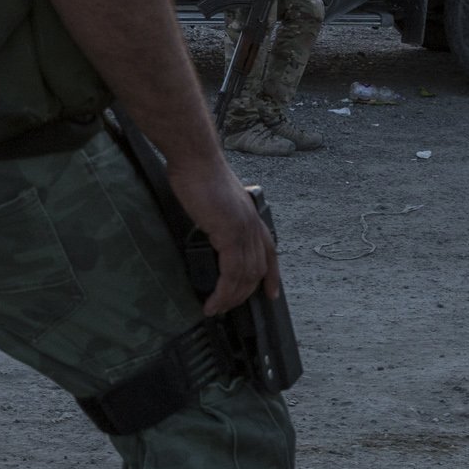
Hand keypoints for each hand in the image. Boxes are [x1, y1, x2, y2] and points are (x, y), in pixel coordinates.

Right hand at [167, 155, 279, 314]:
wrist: (196, 159)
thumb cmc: (200, 173)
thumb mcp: (219, 199)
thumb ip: (223, 214)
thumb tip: (214, 225)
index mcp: (252, 216)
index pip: (269, 251)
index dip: (272, 275)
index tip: (272, 293)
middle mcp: (253, 224)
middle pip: (257, 269)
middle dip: (245, 293)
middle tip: (228, 307)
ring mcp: (244, 230)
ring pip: (245, 276)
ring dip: (231, 298)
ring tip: (216, 308)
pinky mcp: (230, 234)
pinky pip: (231, 273)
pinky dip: (223, 291)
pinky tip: (213, 301)